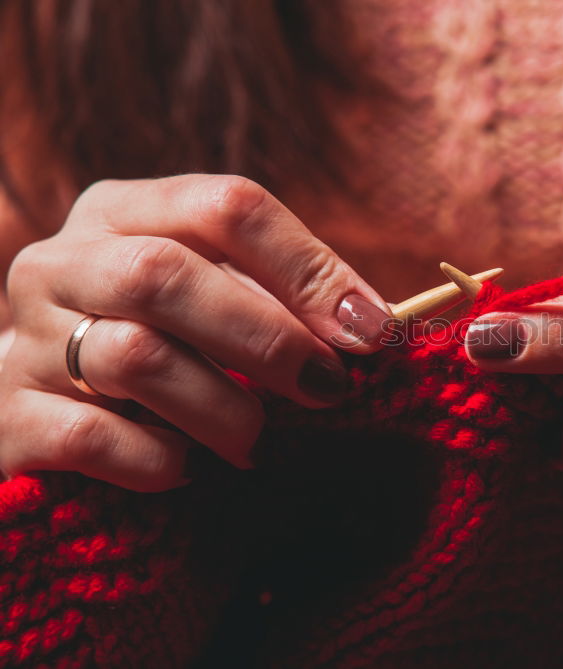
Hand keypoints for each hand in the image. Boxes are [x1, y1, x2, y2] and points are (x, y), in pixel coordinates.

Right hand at [0, 175, 392, 490]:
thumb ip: (281, 298)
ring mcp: (26, 338)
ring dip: (222, 408)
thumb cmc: (159, 346)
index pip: (227, 205)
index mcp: (126, 212)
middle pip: (167, 274)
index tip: (372, 330)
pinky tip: (188, 467)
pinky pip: (92, 436)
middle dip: (268, 339)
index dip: (309, 267)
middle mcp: (62, 261)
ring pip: (134, 358)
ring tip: (256, 440)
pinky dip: (160, 460)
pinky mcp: (6, 418)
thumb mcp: (214, 298)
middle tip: (326, 389)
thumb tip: (375, 324)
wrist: (40, 408)